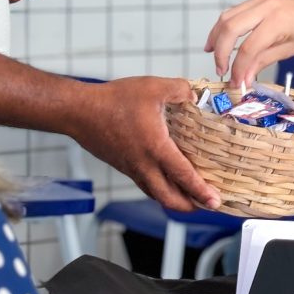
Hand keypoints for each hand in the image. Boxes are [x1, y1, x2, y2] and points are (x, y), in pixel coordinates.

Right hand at [74, 76, 220, 211]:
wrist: (78, 111)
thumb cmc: (113, 100)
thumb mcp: (153, 87)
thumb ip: (179, 89)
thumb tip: (194, 94)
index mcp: (155, 148)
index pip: (183, 176)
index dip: (201, 191)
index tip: (215, 202)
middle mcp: (143, 164)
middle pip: (169, 198)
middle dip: (190, 206)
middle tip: (206, 205)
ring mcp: (131, 168)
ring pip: (156, 194)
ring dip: (174, 200)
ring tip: (189, 198)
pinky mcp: (122, 165)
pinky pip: (145, 184)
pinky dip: (159, 189)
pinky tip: (164, 181)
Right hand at [204, 0, 293, 86]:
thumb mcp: (289, 51)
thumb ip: (263, 61)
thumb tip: (244, 79)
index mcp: (277, 21)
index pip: (248, 47)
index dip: (238, 67)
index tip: (236, 83)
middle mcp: (265, 7)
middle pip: (230, 28)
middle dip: (221, 52)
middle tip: (221, 71)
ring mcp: (259, 1)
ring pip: (227, 17)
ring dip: (216, 37)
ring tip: (213, 56)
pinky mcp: (256, 1)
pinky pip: (233, 12)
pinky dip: (223, 27)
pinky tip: (219, 40)